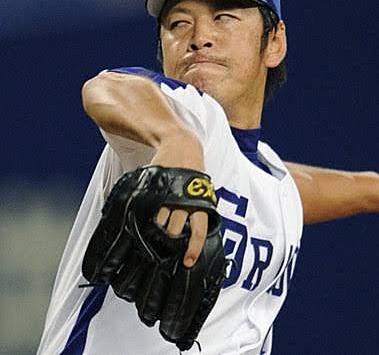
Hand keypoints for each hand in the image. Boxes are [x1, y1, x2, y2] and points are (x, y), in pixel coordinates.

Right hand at [150, 128, 208, 267]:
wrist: (181, 144)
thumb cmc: (192, 172)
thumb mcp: (201, 190)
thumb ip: (198, 210)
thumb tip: (193, 234)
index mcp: (201, 202)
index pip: (199, 230)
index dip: (193, 248)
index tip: (187, 263)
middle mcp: (187, 199)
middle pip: (174, 230)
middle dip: (169, 239)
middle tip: (164, 242)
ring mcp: (170, 193)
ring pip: (161, 220)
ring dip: (157, 227)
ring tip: (155, 225)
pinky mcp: (157, 186)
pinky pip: (151, 207)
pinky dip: (149, 213)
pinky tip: (149, 213)